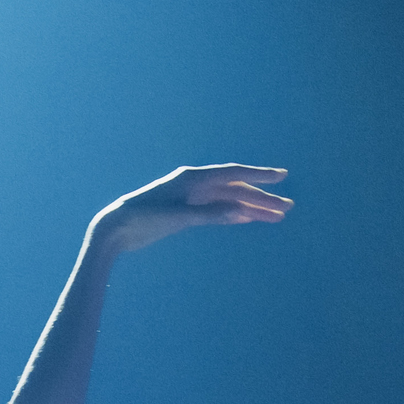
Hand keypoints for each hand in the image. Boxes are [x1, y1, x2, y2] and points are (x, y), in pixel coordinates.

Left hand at [89, 164, 289, 256]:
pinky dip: (234, 214)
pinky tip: (249, 219)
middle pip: (237, 189)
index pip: (234, 174)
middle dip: (262, 198)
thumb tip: (241, 211)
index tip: (282, 176)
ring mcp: (192, 198)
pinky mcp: (186, 212)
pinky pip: (218, 210)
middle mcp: (195, 184)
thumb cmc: (142, 219)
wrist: (115, 229)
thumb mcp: (177, 218)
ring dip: (252, 208)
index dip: (259, 175)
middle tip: (287, 208)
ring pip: (229, 201)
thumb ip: (209, 214)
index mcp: (193, 179)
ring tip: (276, 217)